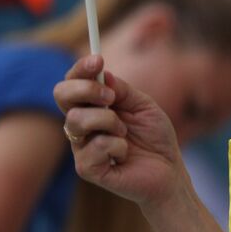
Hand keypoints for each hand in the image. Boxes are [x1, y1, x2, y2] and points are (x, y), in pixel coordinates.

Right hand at [54, 55, 185, 208]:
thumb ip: (123, 90)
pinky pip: (94, 147)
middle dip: (86, 89)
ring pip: (77, 120)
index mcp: (92, 106)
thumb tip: (103, 74)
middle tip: (111, 97)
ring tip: (125, 132)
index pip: (73, 82)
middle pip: (61, 95)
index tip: (98, 60)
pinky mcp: (87, 168)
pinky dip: (117, 146)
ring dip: (108, 121)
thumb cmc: (155, 138)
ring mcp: (81, 146)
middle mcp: (81, 124)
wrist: (169, 171)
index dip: (81, 69)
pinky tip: (126, 155)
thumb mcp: (144, 106)